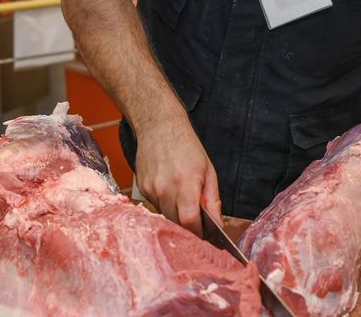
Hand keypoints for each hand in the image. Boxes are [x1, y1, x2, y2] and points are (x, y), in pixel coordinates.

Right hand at [135, 117, 220, 236]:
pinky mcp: (142, 189)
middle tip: (198, 221)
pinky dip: (166, 205)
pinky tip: (170, 189)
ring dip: (176, 215)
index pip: (189, 221)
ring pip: (165, 216)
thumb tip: (218, 225)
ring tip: (183, 199)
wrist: (159, 127)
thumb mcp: (208, 171)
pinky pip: (156, 206)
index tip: (206, 233)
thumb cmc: (187, 146)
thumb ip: (212, 200)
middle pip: (176, 223)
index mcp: (185, 183)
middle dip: (189, 226)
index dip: (198, 232)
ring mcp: (151, 189)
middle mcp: (165, 188)